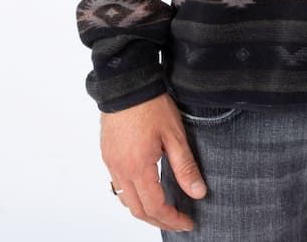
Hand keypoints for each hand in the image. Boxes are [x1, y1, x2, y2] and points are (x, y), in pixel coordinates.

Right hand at [100, 91, 207, 232]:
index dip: (173, 219)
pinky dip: (132, 196)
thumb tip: (198, 193)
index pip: (156, 207)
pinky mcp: (108, 155)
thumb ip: (185, 166)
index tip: (188, 222)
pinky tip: (145, 190)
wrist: (127, 82)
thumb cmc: (151, 105)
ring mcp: (111, 163)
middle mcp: (121, 170)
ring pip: (125, 200)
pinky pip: (118, 186)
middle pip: (138, 210)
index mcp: (138, 168)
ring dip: (144, 210)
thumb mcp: (174, 135)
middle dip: (160, 220)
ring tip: (164, 210)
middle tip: (179, 221)